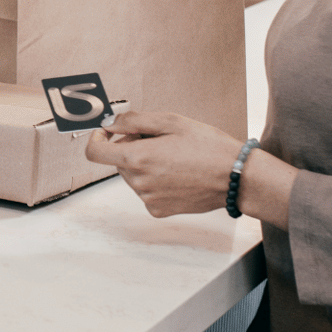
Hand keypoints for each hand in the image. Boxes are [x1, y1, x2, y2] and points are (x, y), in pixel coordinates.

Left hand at [84, 111, 245, 216]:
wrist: (236, 177)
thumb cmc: (208, 146)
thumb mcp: (171, 121)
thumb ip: (133, 121)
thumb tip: (109, 123)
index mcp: (138, 158)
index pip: (95, 153)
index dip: (97, 139)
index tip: (108, 133)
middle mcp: (139, 182)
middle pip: (118, 161)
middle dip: (131, 147)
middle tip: (159, 140)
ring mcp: (148, 199)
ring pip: (132, 176)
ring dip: (144, 164)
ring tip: (174, 157)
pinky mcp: (159, 210)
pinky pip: (145, 191)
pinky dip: (154, 181)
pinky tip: (177, 174)